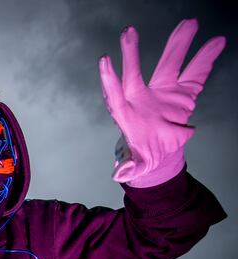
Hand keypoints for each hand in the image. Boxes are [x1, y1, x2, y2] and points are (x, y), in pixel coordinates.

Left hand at [99, 19, 225, 186]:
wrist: (158, 151)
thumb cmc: (142, 155)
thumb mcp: (136, 164)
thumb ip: (129, 167)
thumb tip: (120, 173)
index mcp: (127, 114)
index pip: (116, 94)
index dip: (110, 78)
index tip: (104, 60)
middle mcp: (143, 98)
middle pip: (137, 73)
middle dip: (132, 53)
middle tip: (128, 31)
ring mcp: (163, 94)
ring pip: (170, 66)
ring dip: (178, 45)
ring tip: (189, 23)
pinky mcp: (181, 95)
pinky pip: (196, 75)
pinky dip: (206, 59)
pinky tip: (217, 42)